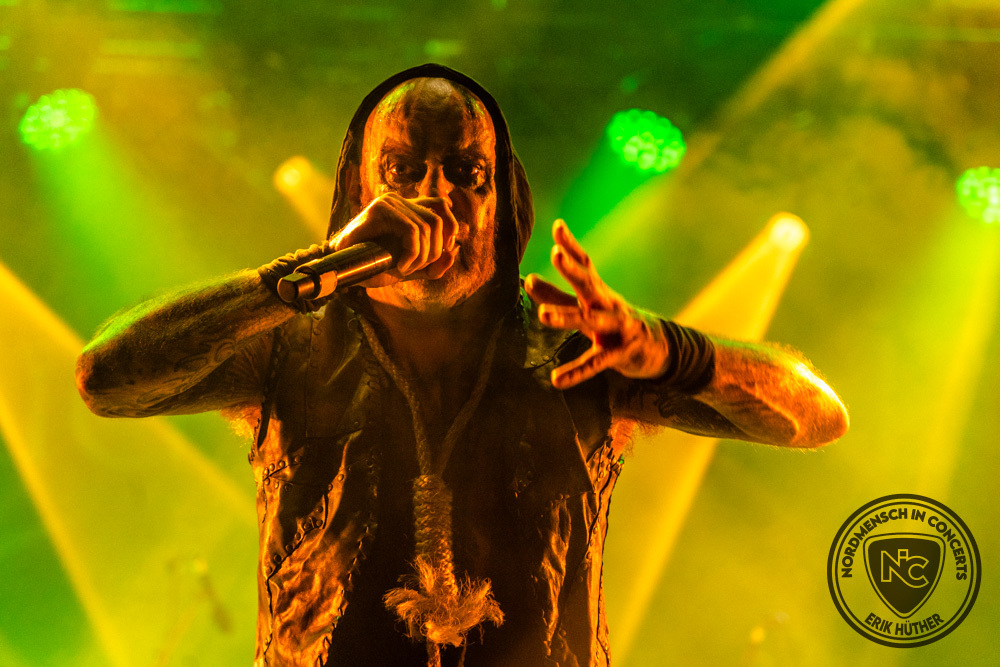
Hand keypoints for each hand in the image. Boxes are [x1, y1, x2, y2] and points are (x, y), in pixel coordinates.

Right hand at [331, 193, 465, 287]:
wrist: (343, 269)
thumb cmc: (374, 266)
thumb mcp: (411, 268)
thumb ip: (433, 265)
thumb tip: (453, 251)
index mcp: (408, 209)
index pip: (441, 206)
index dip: (450, 228)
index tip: (442, 252)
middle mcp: (400, 201)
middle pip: (437, 219)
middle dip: (435, 249)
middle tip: (418, 267)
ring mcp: (389, 203)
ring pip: (426, 227)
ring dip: (422, 255)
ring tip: (406, 268)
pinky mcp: (380, 210)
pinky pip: (412, 231)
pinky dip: (412, 253)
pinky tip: (401, 266)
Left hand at [525, 219, 669, 388]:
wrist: (660, 349)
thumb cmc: (614, 323)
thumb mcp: (586, 308)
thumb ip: (557, 296)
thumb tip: (527, 280)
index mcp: (598, 291)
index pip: (586, 263)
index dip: (572, 245)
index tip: (558, 226)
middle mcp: (608, 304)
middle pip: (589, 284)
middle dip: (572, 270)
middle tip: (555, 254)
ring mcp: (617, 328)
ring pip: (591, 320)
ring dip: (566, 317)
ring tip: (542, 315)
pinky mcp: (621, 354)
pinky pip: (597, 362)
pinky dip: (577, 372)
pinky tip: (557, 380)